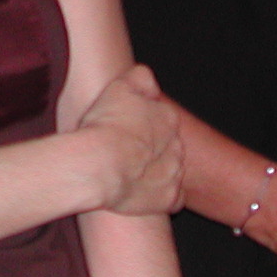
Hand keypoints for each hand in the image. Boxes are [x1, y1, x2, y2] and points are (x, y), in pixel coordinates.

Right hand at [83, 66, 183, 215]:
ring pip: (171, 170)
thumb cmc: (105, 125)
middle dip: (151, 148)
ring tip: (128, 173)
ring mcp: (175, 173)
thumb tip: (150, 81)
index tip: (125, 129)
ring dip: (156, 171)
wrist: (99, 165)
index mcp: (167, 117)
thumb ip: (139, 77)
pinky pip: (172, 198)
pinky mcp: (169, 199)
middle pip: (167, 144)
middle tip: (124, 152)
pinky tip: (141, 193)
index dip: (142, 123)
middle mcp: (176, 144)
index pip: (161, 117)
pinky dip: (161, 196)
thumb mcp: (119, 87)